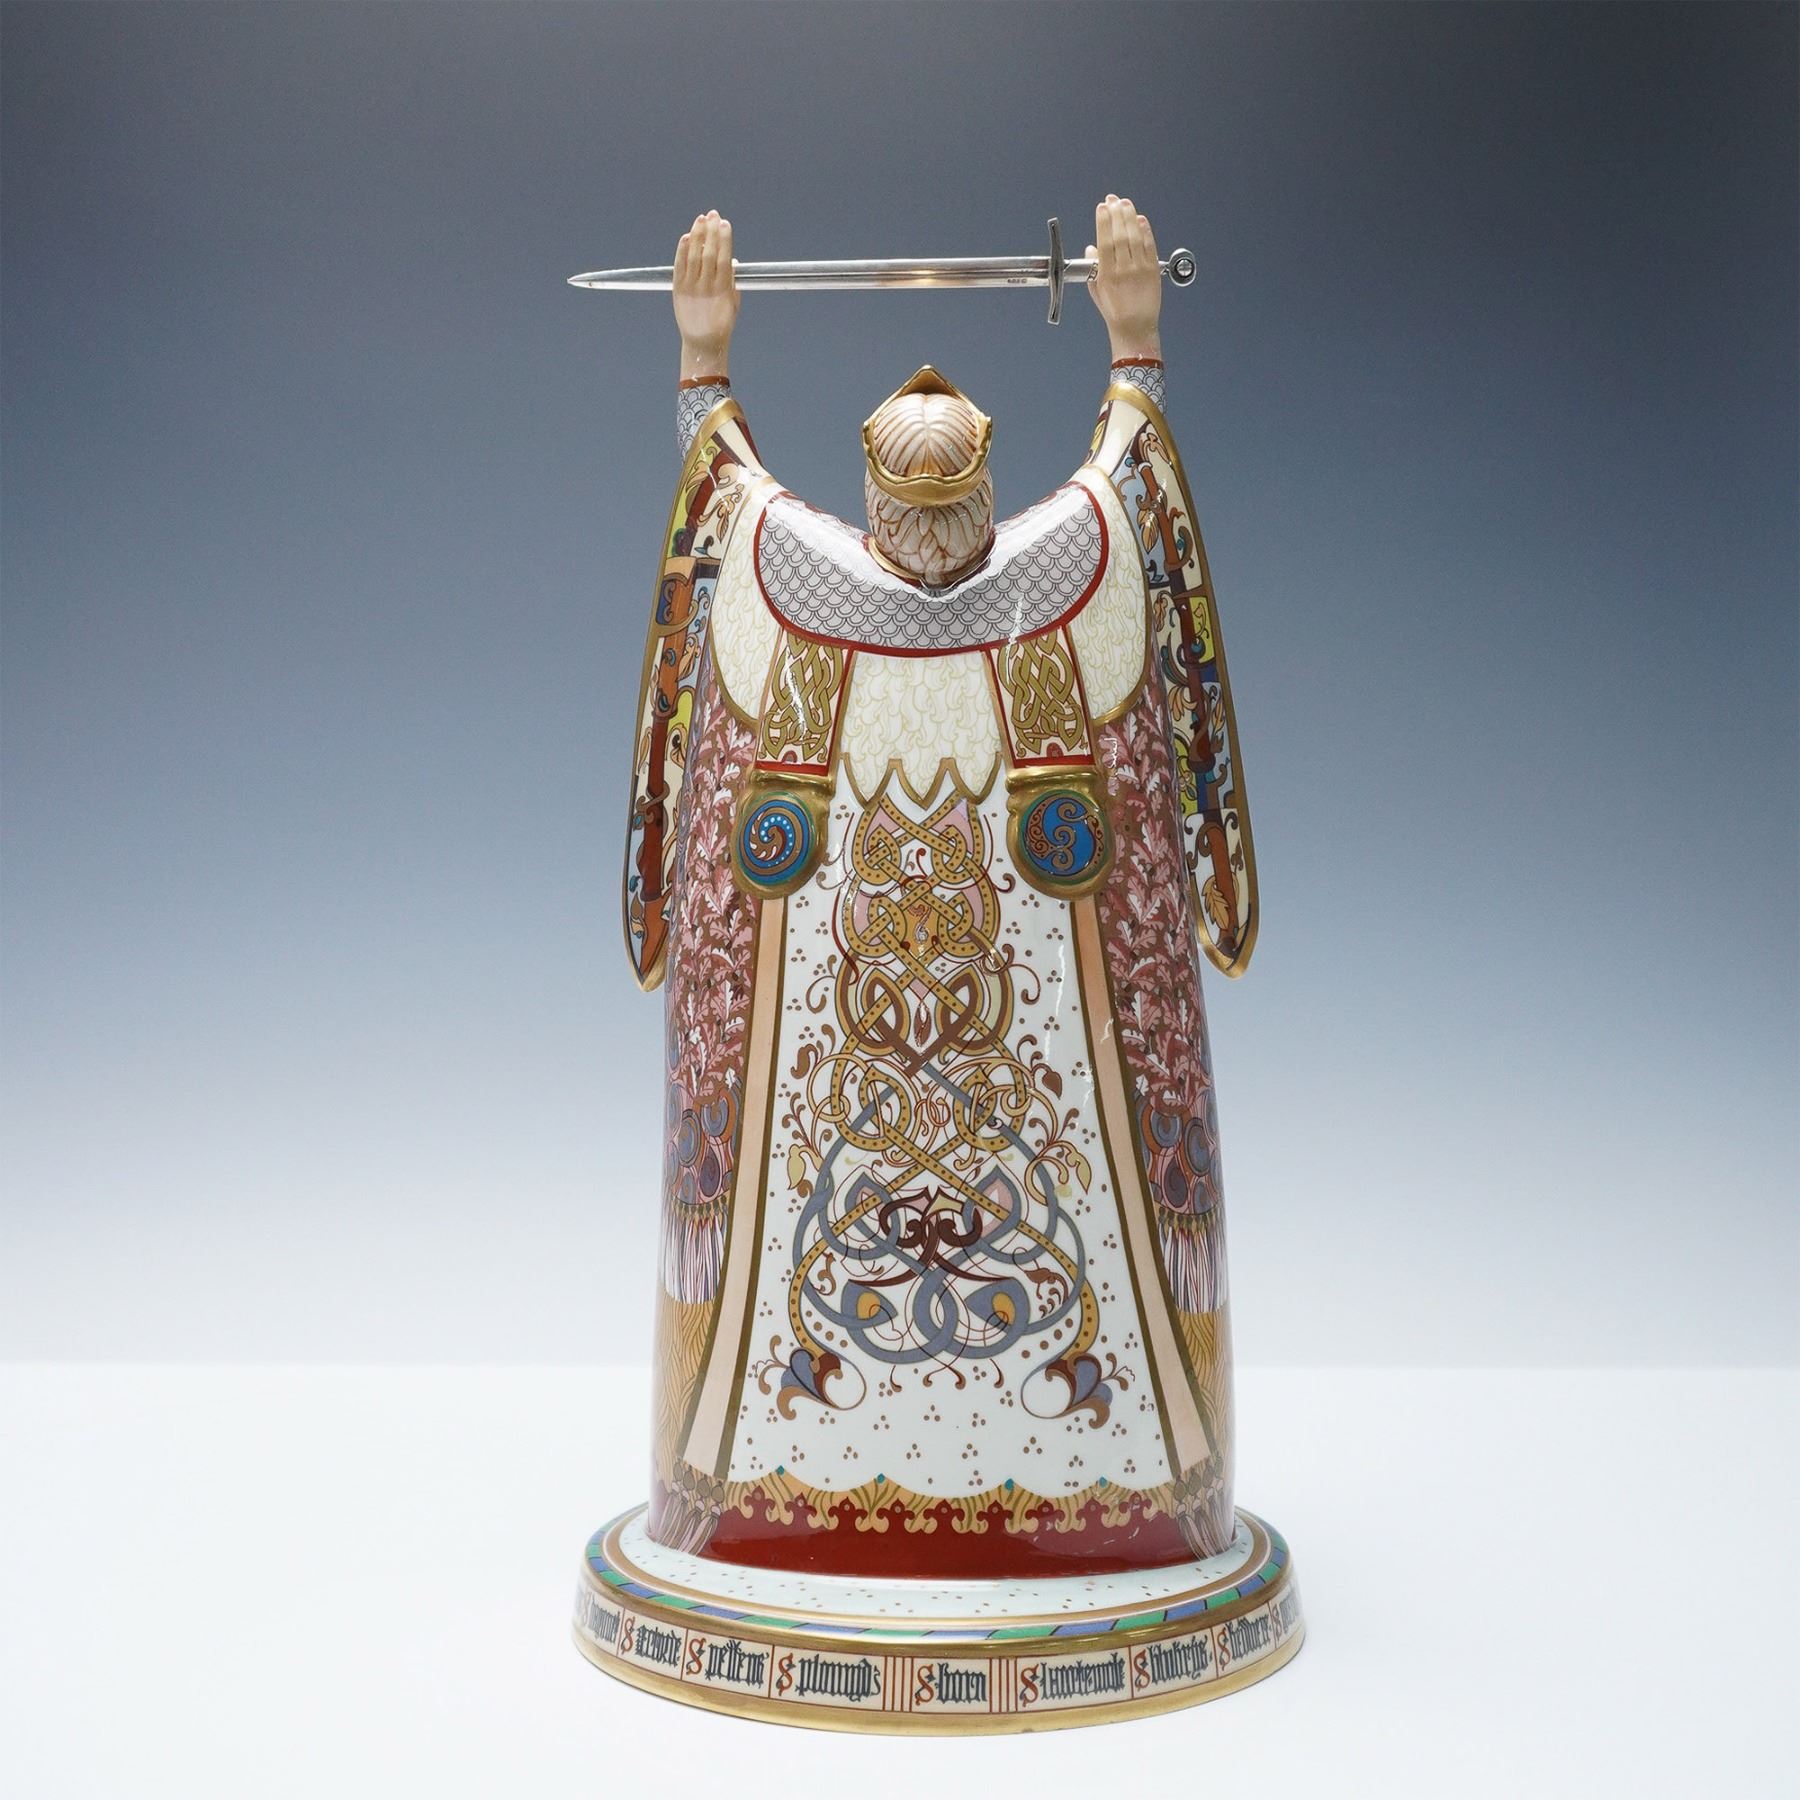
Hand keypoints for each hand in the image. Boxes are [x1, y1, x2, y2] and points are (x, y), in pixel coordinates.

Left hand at [674, 210, 738, 379]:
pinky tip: (687, 236)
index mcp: (723, 289)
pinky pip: (679, 265)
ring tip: (700, 219)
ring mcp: (691, 287)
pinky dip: (682, 249)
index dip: (724, 238)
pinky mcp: (678, 289)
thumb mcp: (734, 303)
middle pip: (709, 252)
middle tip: (713, 214)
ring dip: (698, 235)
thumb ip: (733, 282)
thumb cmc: (722, 324)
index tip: (725, 223)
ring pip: (693, 255)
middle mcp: (706, 286)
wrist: (703, 343)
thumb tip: (732, 260)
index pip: (724, 257)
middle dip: (711, 231)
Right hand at [1087, 195, 1161, 361]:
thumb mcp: (1097, 291)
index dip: (1103, 221)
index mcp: (1107, 274)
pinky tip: (1141, 219)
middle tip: (1113, 200)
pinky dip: (1146, 230)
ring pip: (1135, 236)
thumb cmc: (1114, 311)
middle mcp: (1124, 269)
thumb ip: (1094, 267)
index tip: (1102, 208)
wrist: (1135, 327)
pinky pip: (1150, 246)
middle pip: (1120, 234)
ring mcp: (1140, 269)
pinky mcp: (1153, 270)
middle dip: (1116, 213)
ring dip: (1130, 217)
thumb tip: (1091, 247)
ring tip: (1126, 204)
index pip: (1104, 241)